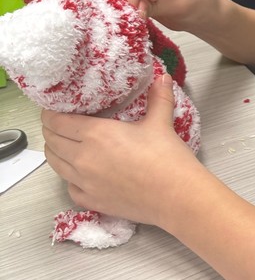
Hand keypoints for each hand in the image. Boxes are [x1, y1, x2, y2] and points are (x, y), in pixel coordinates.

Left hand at [42, 75, 200, 227]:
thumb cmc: (168, 159)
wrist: (177, 197)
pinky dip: (70, 178)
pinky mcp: (92, 201)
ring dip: (57, 152)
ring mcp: (85, 182)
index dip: (51, 113)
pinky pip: (69, 187)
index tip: (57, 109)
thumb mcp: (161, 123)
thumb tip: (163, 77)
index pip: (56, 121)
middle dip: (52, 130)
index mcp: (95, 134)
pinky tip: (82, 174)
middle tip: (61, 124)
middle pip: (51, 141)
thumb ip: (158, 98)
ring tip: (66, 145)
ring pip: (55, 164)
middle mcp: (83, 158)